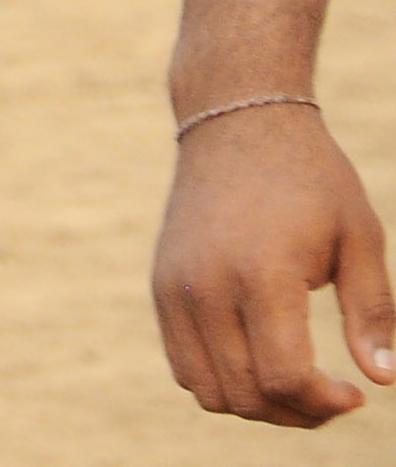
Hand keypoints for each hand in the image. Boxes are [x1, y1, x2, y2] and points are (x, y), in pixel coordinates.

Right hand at [156, 106, 394, 424]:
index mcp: (261, 273)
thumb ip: (373, 311)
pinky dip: (223, 382)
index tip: (358, 395)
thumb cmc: (310, 178)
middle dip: (299, 412)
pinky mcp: (161, 287)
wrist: (235, 122)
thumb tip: (382, 380)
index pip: (285, 376)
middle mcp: (205, 286)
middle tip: (336, 396)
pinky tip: (261, 361)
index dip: (327, 403)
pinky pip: (184, 367)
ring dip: (258, 405)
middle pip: (248, 394)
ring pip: (209, 391)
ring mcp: (175, 288)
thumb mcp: (360, 237)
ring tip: (298, 385)